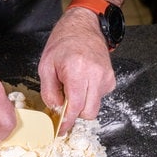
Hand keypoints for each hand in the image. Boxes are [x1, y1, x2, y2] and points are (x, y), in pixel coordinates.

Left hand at [38, 8, 115, 134]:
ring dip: (82, 104)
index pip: (75, 107)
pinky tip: (82, 82)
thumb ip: (49, 91)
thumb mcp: (46, 66)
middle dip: (75, 114)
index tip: (61, 130)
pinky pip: (99, 97)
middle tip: (63, 105)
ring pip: (95, 107)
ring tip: (73, 87)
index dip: (67, 122)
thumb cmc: (63, 44)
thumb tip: (56, 110)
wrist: (84, 27)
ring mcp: (106, 77)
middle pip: (88, 112)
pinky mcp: (111, 79)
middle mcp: (95, 75)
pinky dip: (89, 96)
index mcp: (77, 71)